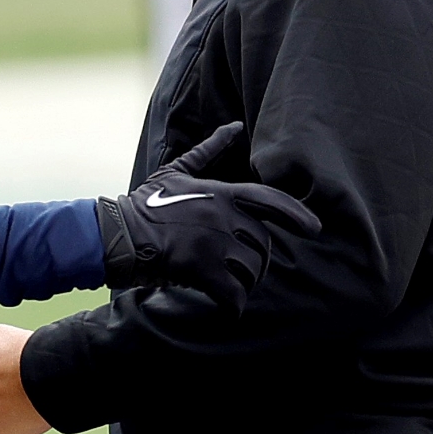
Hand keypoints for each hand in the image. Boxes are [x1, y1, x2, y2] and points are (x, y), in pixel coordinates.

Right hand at [99, 121, 322, 313]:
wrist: (117, 233)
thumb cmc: (146, 203)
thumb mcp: (177, 171)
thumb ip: (209, 150)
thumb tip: (236, 126)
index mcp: (221, 192)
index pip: (271, 200)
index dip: (297, 215)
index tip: (316, 229)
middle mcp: (222, 216)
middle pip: (263, 245)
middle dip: (256, 261)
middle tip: (241, 270)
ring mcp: (212, 243)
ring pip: (251, 271)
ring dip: (245, 283)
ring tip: (230, 286)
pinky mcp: (200, 270)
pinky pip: (233, 295)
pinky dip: (234, 305)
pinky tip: (227, 307)